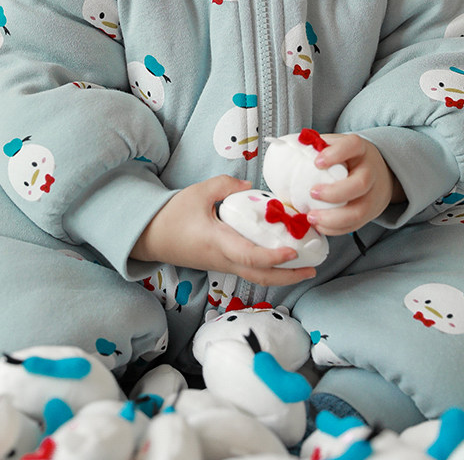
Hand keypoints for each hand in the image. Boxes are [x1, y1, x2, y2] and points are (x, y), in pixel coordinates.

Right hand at [131, 175, 318, 286]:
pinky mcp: (222, 264)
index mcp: (218, 242)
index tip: (293, 251)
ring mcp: (223, 265)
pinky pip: (249, 269)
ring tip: (304, 265)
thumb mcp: (198, 192)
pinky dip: (269, 267)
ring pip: (256, 276)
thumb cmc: (173, 215)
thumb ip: (226, 185)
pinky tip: (280, 256)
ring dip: (282, 275)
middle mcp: (223, 259)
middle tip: (313, 267)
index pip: (249, 256)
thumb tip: (251, 187)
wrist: (151, 237)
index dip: (273, 257)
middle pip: (260, 276)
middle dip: (289, 277)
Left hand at [305, 133, 404, 235]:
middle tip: (312, 193)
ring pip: (359, 211)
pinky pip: (355, 226)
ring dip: (333, 219)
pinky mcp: (370, 214)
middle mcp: (371, 172)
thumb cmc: (349, 158)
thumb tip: (287, 151)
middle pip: (360, 184)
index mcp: (360, 149)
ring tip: (311, 217)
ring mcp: (373, 195)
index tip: (316, 162)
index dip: (336, 154)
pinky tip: (319, 225)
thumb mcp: (337, 145)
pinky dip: (335, 229)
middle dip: (334, 192)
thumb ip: (318, 147)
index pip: (353, 146)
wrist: (379, 173)